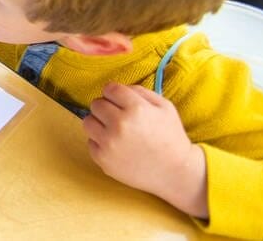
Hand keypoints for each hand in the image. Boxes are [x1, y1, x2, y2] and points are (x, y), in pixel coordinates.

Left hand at [83, 83, 207, 218]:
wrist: (175, 172)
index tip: (120, 102)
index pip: (109, 89)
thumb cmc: (170, 137)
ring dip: (99, 124)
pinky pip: (90, 142)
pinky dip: (100, 143)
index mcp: (136, 108)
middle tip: (119, 118)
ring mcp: (109, 143)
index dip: (115, 94)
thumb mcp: (164, 106)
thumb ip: (139, 91)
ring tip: (114, 131)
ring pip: (88, 122)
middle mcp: (119, 124)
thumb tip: (115, 89)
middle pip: (96, 104)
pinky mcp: (102, 159)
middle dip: (107, 108)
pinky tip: (117, 147)